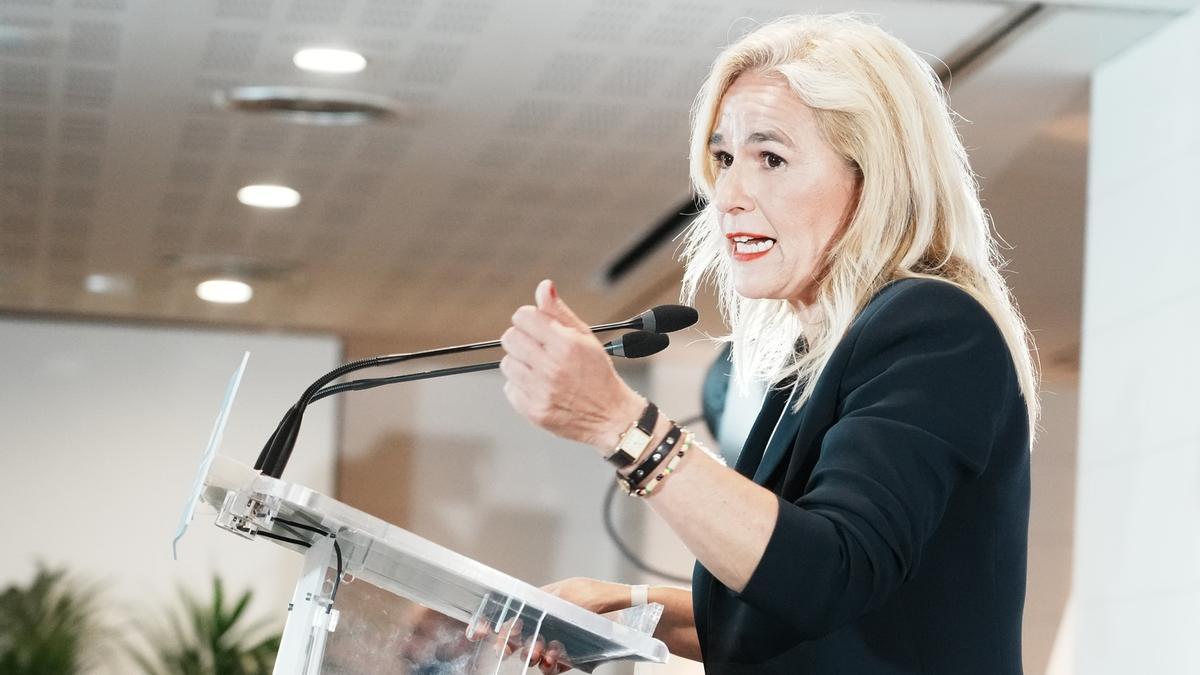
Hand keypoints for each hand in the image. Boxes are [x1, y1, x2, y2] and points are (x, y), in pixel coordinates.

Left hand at [500, 280, 644, 451]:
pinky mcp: (533, 410)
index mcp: (565, 344)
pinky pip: (510, 388)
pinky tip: (539, 386)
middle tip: (536, 348)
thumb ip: (559, 311)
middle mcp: (551, 367)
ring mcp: (540, 391)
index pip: (524, 316)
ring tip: (540, 369)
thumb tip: (544, 286)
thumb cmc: (597, 374)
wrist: (610, 416)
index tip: (537, 327)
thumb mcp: (584, 337)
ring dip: (520, 363)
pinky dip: (521, 386)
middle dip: (521, 339)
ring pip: (507, 363)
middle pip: (510, 338)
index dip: (529, 319)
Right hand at [503, 578, 632, 673]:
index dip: (501, 619)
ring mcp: (564, 637)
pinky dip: (550, 667)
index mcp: (552, 598)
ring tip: (539, 655)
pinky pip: (555, 664)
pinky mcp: (575, 654)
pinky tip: (551, 665)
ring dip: (534, 655)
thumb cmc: (610, 600)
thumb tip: (532, 606)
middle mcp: (555, 618)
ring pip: (538, 650)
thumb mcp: (579, 596)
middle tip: (506, 648)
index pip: (519, 608)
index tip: (483, 630)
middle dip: (513, 641)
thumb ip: (555, 603)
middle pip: (524, 632)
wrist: (640, 619)